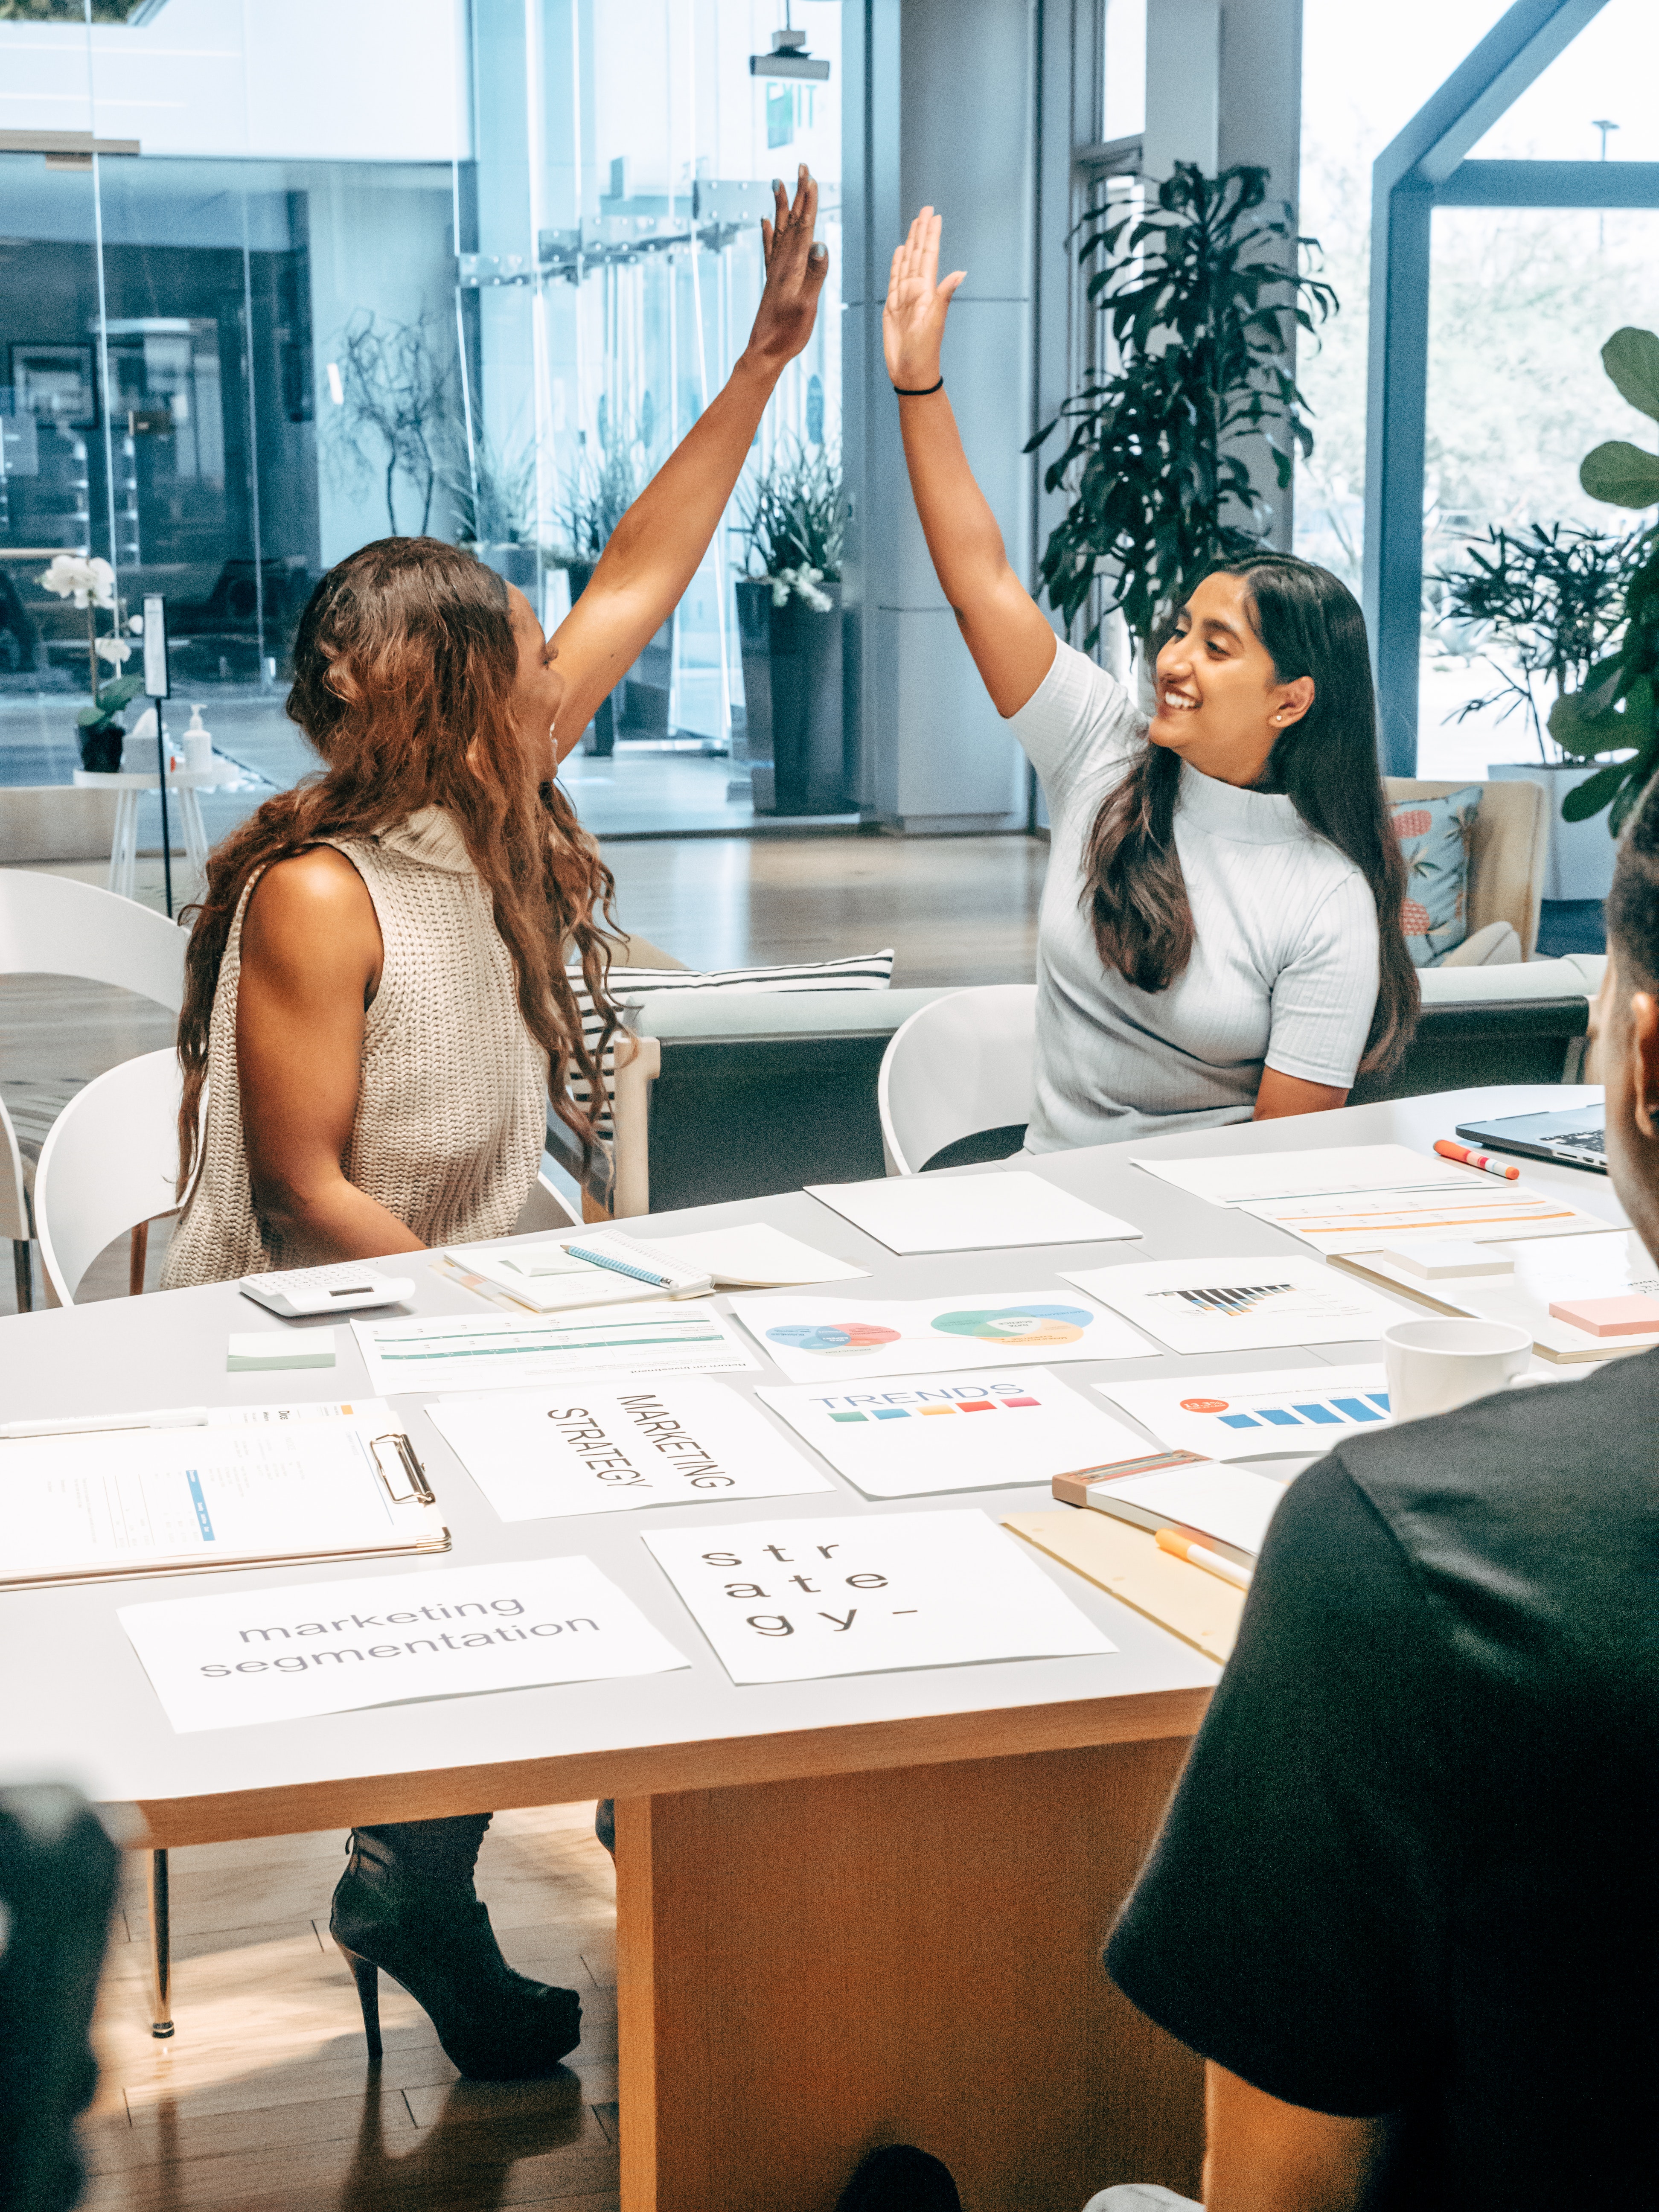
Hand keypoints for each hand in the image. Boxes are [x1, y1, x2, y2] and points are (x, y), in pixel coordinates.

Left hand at [745, 165, 829, 372]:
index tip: (810, 177)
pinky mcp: (772, 281)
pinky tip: (765, 221)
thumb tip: (820, 244)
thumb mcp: (806, 306)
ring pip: (781, 230)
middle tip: (801, 166)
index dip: (808, 201)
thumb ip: (814, 275)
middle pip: (793, 222)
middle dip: (798, 194)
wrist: (764, 352)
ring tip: (779, 183)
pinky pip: (770, 249)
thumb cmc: (787, 333)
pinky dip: (768, 232)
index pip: (804, 227)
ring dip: (782, 206)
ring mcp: (775, 271)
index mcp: (792, 267)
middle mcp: (782, 264)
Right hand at [883, 207, 965, 389]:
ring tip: (915, 224)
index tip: (934, 215)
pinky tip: (899, 251)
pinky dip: (897, 264)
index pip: (929, 256)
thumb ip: (945, 295)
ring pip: (907, 263)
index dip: (931, 236)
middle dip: (922, 232)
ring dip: (911, 243)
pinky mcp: (892, 307)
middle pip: (919, 254)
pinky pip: (894, 279)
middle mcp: (917, 291)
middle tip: (926, 210)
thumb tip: (960, 272)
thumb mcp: (935, 322)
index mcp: (927, 291)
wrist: (911, 373)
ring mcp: (904, 298)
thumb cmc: (924, 353)